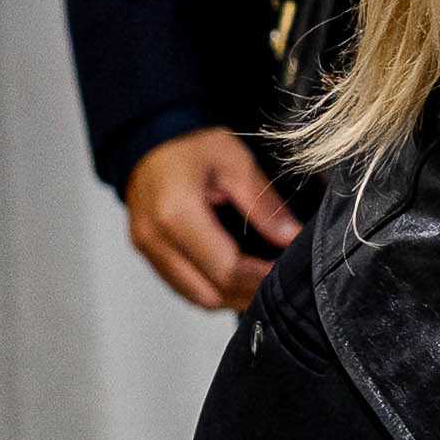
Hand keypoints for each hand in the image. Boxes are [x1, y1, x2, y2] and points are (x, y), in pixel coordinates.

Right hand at [122, 127, 296, 313]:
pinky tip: (237, 279)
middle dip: (248, 293)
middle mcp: (156, 238)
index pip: (226, 268)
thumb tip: (291, 237)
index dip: (260, 278)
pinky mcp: (148, 256)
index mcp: (177, 213)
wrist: (149, 141)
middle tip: (281, 282)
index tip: (289, 275)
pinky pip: (184, 289)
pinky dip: (213, 290)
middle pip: (211, 292)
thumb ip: (262, 204)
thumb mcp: (235, 162)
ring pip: (197, 298)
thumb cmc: (191, 147)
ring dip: (231, 297)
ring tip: (262, 283)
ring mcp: (147, 251)